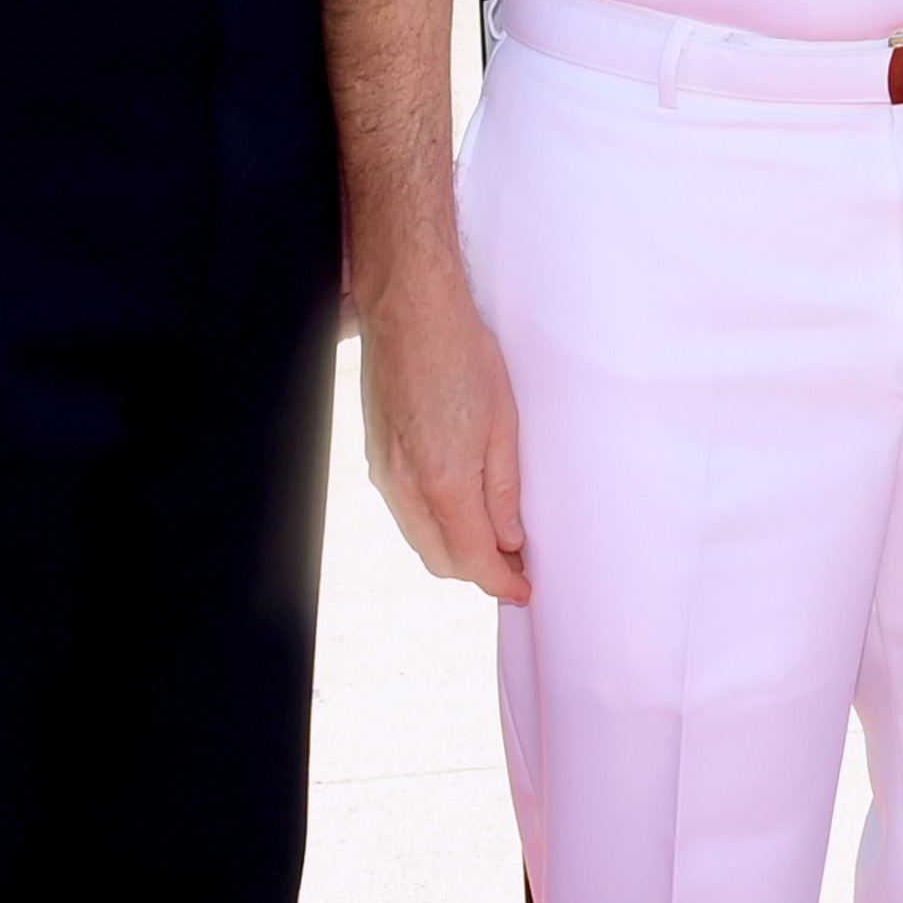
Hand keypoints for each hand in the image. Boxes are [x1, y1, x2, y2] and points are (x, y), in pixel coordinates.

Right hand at [357, 268, 528, 601]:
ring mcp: (385, 474)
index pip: (473, 557)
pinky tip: (460, 511)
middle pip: (442, 559)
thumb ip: (504, 490)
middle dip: (480, 572)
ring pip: (420, 539)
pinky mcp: (377, 458)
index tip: (525, 591)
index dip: (501, 582)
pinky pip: (406, 513)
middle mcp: (406, 487)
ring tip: (495, 541)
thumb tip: (509, 540)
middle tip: (517, 566)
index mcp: (444, 481)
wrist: (410, 312)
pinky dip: (433, 527)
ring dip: (455, 551)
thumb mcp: (504, 423)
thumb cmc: (463, 356)